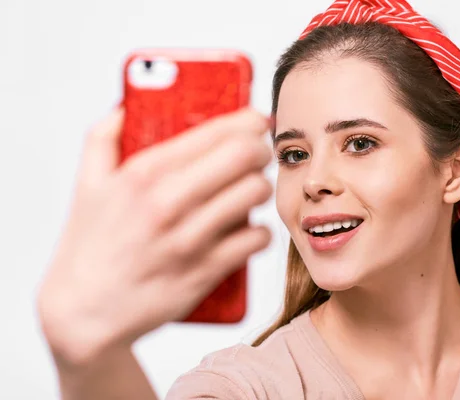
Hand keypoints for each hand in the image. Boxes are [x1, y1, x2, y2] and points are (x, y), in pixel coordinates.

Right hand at [37, 107, 272, 365]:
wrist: (85, 313)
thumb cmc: (90, 246)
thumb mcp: (87, 185)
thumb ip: (103, 138)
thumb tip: (125, 106)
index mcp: (143, 173)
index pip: (217, 131)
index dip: (250, 121)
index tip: (259, 122)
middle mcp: (168, 202)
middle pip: (245, 156)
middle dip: (260, 150)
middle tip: (255, 157)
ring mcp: (189, 239)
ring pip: (255, 193)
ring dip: (259, 189)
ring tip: (248, 192)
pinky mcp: (205, 271)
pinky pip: (256, 238)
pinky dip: (258, 232)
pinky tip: (246, 230)